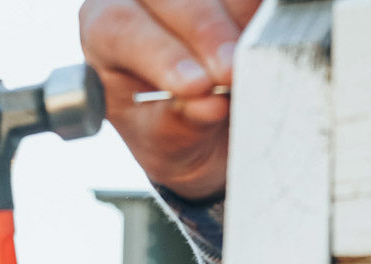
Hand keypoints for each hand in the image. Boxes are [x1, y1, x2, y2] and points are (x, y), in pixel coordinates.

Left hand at [79, 0, 260, 200]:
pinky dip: (262, 11)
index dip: (160, 55)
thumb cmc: (168, 128)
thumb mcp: (165, 141)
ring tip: (256, 57)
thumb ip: (179, 123)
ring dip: (239, 17)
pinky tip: (271, 34)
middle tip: (231, 73)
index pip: (120, 29)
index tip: (196, 86)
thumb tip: (208, 105)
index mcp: (103, 29)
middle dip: (204, 32)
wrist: (205, 127)